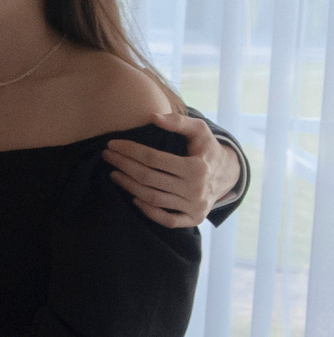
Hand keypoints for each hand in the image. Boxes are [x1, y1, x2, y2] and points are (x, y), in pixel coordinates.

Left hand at [104, 112, 241, 228]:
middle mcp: (197, 189)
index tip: (113, 144)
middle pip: (149, 178)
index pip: (154, 159)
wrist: (228, 174)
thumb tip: (152, 117)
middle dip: (124, 166)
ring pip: (153, 198)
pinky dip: (148, 211)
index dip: (130, 150)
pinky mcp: (194, 219)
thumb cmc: (206, 149)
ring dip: (129, 186)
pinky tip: (133, 197)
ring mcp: (195, 206)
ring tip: (114, 174)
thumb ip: (178, 122)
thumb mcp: (199, 130)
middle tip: (107, 156)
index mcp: (198, 167)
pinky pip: (167, 220)